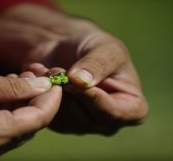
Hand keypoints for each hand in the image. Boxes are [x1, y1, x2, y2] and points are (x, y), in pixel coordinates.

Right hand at [0, 67, 61, 159]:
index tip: (56, 78)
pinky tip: (6, 91)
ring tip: (20, 77)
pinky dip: (9, 111)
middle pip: (30, 124)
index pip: (39, 119)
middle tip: (36, 73)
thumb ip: (11, 88)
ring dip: (24, 103)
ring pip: (17, 127)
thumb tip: (43, 87)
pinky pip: (2, 130)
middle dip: (38, 98)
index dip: (52, 98)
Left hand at [27, 31, 147, 134]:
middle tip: (56, 69)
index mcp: (132, 107)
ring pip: (65, 121)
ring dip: (53, 93)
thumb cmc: (95, 46)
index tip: (73, 82)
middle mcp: (109, 122)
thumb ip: (98, 64)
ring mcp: (85, 126)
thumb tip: (82, 82)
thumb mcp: (104, 48)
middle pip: (87, 121)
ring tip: (48, 70)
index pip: (114, 114)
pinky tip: (39, 77)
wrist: (69, 48)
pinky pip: (49, 117)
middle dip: (69, 94)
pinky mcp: (62, 124)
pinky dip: (40, 96)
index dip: (93, 99)